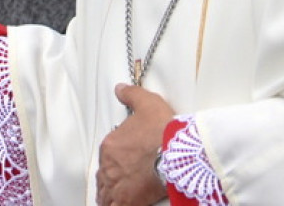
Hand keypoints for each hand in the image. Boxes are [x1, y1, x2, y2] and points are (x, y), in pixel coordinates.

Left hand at [95, 84, 175, 205]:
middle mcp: (109, 167)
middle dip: (112, 176)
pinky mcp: (128, 201)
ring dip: (110, 193)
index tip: (127, 158)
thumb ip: (131, 95)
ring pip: (106, 193)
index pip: (108, 154)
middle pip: (105, 174)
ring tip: (117, 196)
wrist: (177, 153)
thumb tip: (120, 89)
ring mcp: (117, 186)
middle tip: (123, 178)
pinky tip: (119, 204)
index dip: (117, 157)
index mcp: (111, 145)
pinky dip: (114, 205)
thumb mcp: (147, 103)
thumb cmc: (163, 131)